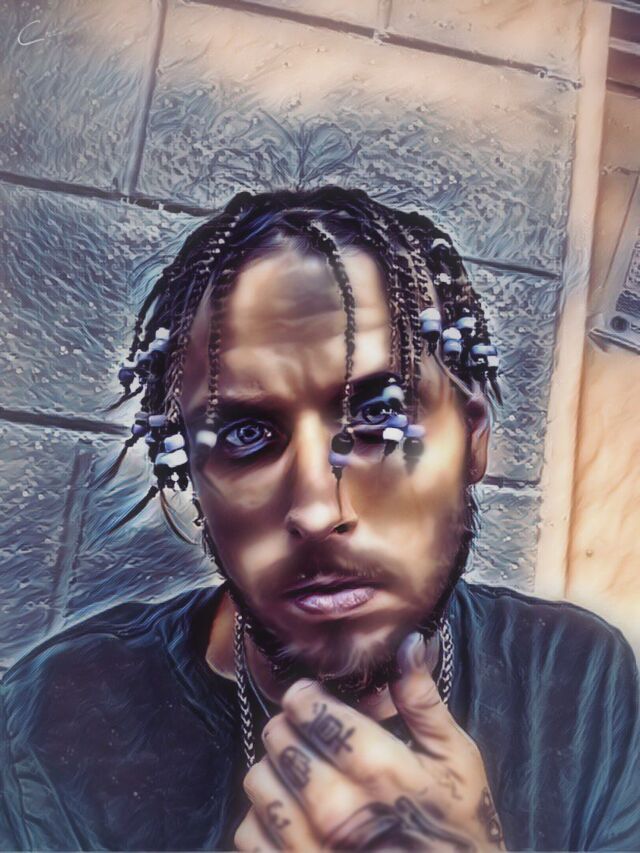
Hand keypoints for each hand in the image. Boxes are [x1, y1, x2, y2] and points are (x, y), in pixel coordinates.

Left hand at [234, 632, 504, 850]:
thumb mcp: (455, 760)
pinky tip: (291, 816)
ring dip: (274, 770)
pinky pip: (248, 833)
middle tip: (308, 733)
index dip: (305, 696)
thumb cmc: (458, 829)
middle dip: (290, 727)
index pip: (310, 710)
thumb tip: (407, 642)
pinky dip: (262, 820)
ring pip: (258, 781)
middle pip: (279, 739)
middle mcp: (337, 811)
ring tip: (300, 773)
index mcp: (379, 771)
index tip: (312, 698)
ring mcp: (311, 850)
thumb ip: (422, 700)